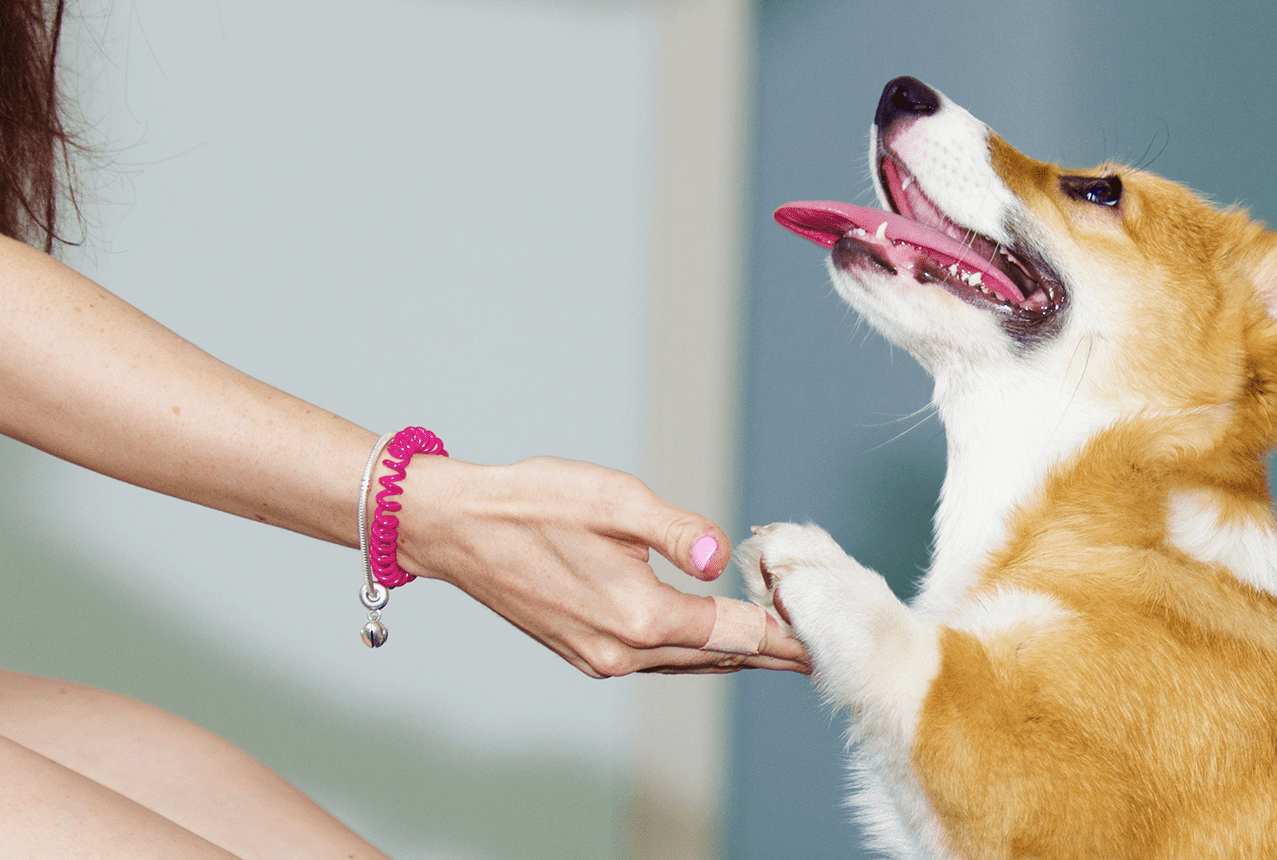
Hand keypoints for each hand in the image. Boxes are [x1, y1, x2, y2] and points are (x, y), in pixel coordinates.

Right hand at [385, 455, 808, 676]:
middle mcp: (622, 651)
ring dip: (733, 651)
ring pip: (688, 661)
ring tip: (778, 643)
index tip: (820, 633)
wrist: (456, 528)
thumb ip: (678, 529)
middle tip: (815, 646)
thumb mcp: (615, 499)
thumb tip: (720, 555)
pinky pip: (658, 658)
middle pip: (718, 657)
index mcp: (639, 617)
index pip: (735, 633)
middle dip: (769, 649)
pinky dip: (693, 648)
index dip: (782, 631)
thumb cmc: (532, 504)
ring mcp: (600, 658)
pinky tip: (713, 635)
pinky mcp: (584, 653)